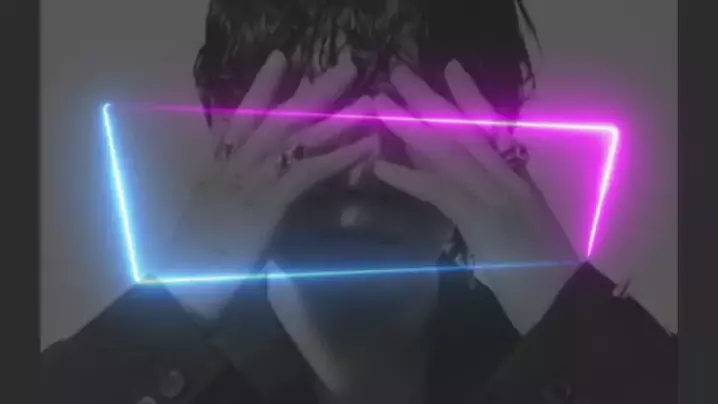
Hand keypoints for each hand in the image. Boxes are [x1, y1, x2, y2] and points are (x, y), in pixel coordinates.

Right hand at [157, 49, 375, 318]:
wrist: (181, 287)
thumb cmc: (192, 259)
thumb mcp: (208, 214)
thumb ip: (229, 188)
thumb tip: (253, 175)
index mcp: (216, 165)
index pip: (239, 116)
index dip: (261, 86)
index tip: (280, 58)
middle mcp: (233, 163)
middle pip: (277, 117)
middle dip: (312, 91)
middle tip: (345, 68)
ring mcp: (249, 180)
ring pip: (297, 138)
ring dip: (335, 117)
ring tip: (365, 100)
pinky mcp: (267, 203)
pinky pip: (309, 172)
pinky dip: (339, 157)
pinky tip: (365, 146)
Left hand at [371, 61, 580, 332]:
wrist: (559, 299)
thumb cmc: (541, 272)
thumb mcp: (522, 226)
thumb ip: (500, 202)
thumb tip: (467, 189)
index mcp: (516, 177)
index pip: (491, 128)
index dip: (470, 96)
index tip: (451, 68)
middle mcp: (506, 177)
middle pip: (463, 128)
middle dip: (429, 98)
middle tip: (399, 71)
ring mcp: (494, 194)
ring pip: (448, 149)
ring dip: (410, 125)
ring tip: (379, 105)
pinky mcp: (480, 217)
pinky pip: (439, 191)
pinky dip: (409, 177)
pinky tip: (381, 167)